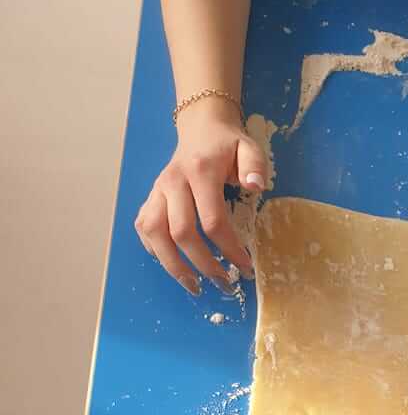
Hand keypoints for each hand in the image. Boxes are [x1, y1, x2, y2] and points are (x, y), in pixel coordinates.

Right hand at [134, 98, 263, 294]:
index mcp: (200, 172)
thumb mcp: (249, 148)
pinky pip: (144, 228)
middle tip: (224, 283)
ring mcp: (157, 190)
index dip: (229, 248)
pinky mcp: (150, 197)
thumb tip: (256, 187)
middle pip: (181, 232)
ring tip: (193, 285)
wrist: (201, 129)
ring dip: (172, 264)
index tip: (245, 267)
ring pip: (154, 233)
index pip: (212, 220)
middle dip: (203, 264)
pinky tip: (172, 264)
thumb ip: (254, 165)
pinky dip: (154, 249)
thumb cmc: (228, 145)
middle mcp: (173, 182)